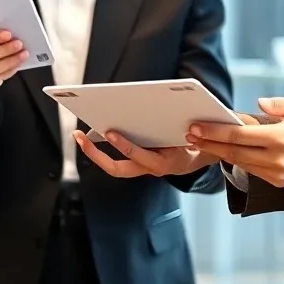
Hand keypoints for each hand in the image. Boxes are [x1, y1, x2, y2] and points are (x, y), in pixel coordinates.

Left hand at [73, 129, 219, 178]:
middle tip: (80, 138)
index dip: (125, 146)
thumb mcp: (198, 136)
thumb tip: (181, 114)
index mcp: (165, 163)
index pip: (140, 157)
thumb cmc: (199, 142)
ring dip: (95, 152)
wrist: (203, 156)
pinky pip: (117, 159)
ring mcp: (142, 167)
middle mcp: (150, 168)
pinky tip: (92, 134)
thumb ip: (190, 130)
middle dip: (96, 155)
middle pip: (117, 169)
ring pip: (114, 166)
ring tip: (80, 136)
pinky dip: (103, 147)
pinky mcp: (138, 162)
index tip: (110, 132)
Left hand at [188, 97, 283, 187]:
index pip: (239, 135)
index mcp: (281, 138)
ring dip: (218, 152)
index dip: (214, 131)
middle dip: (209, 143)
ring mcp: (277, 173)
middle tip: (189, 134)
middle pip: (233, 151)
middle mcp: (276, 159)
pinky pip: (250, 169)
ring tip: (199, 141)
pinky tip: (222, 149)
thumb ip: (278, 105)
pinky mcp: (277, 181)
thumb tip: (257, 104)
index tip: (196, 126)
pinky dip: (235, 159)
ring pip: (239, 162)